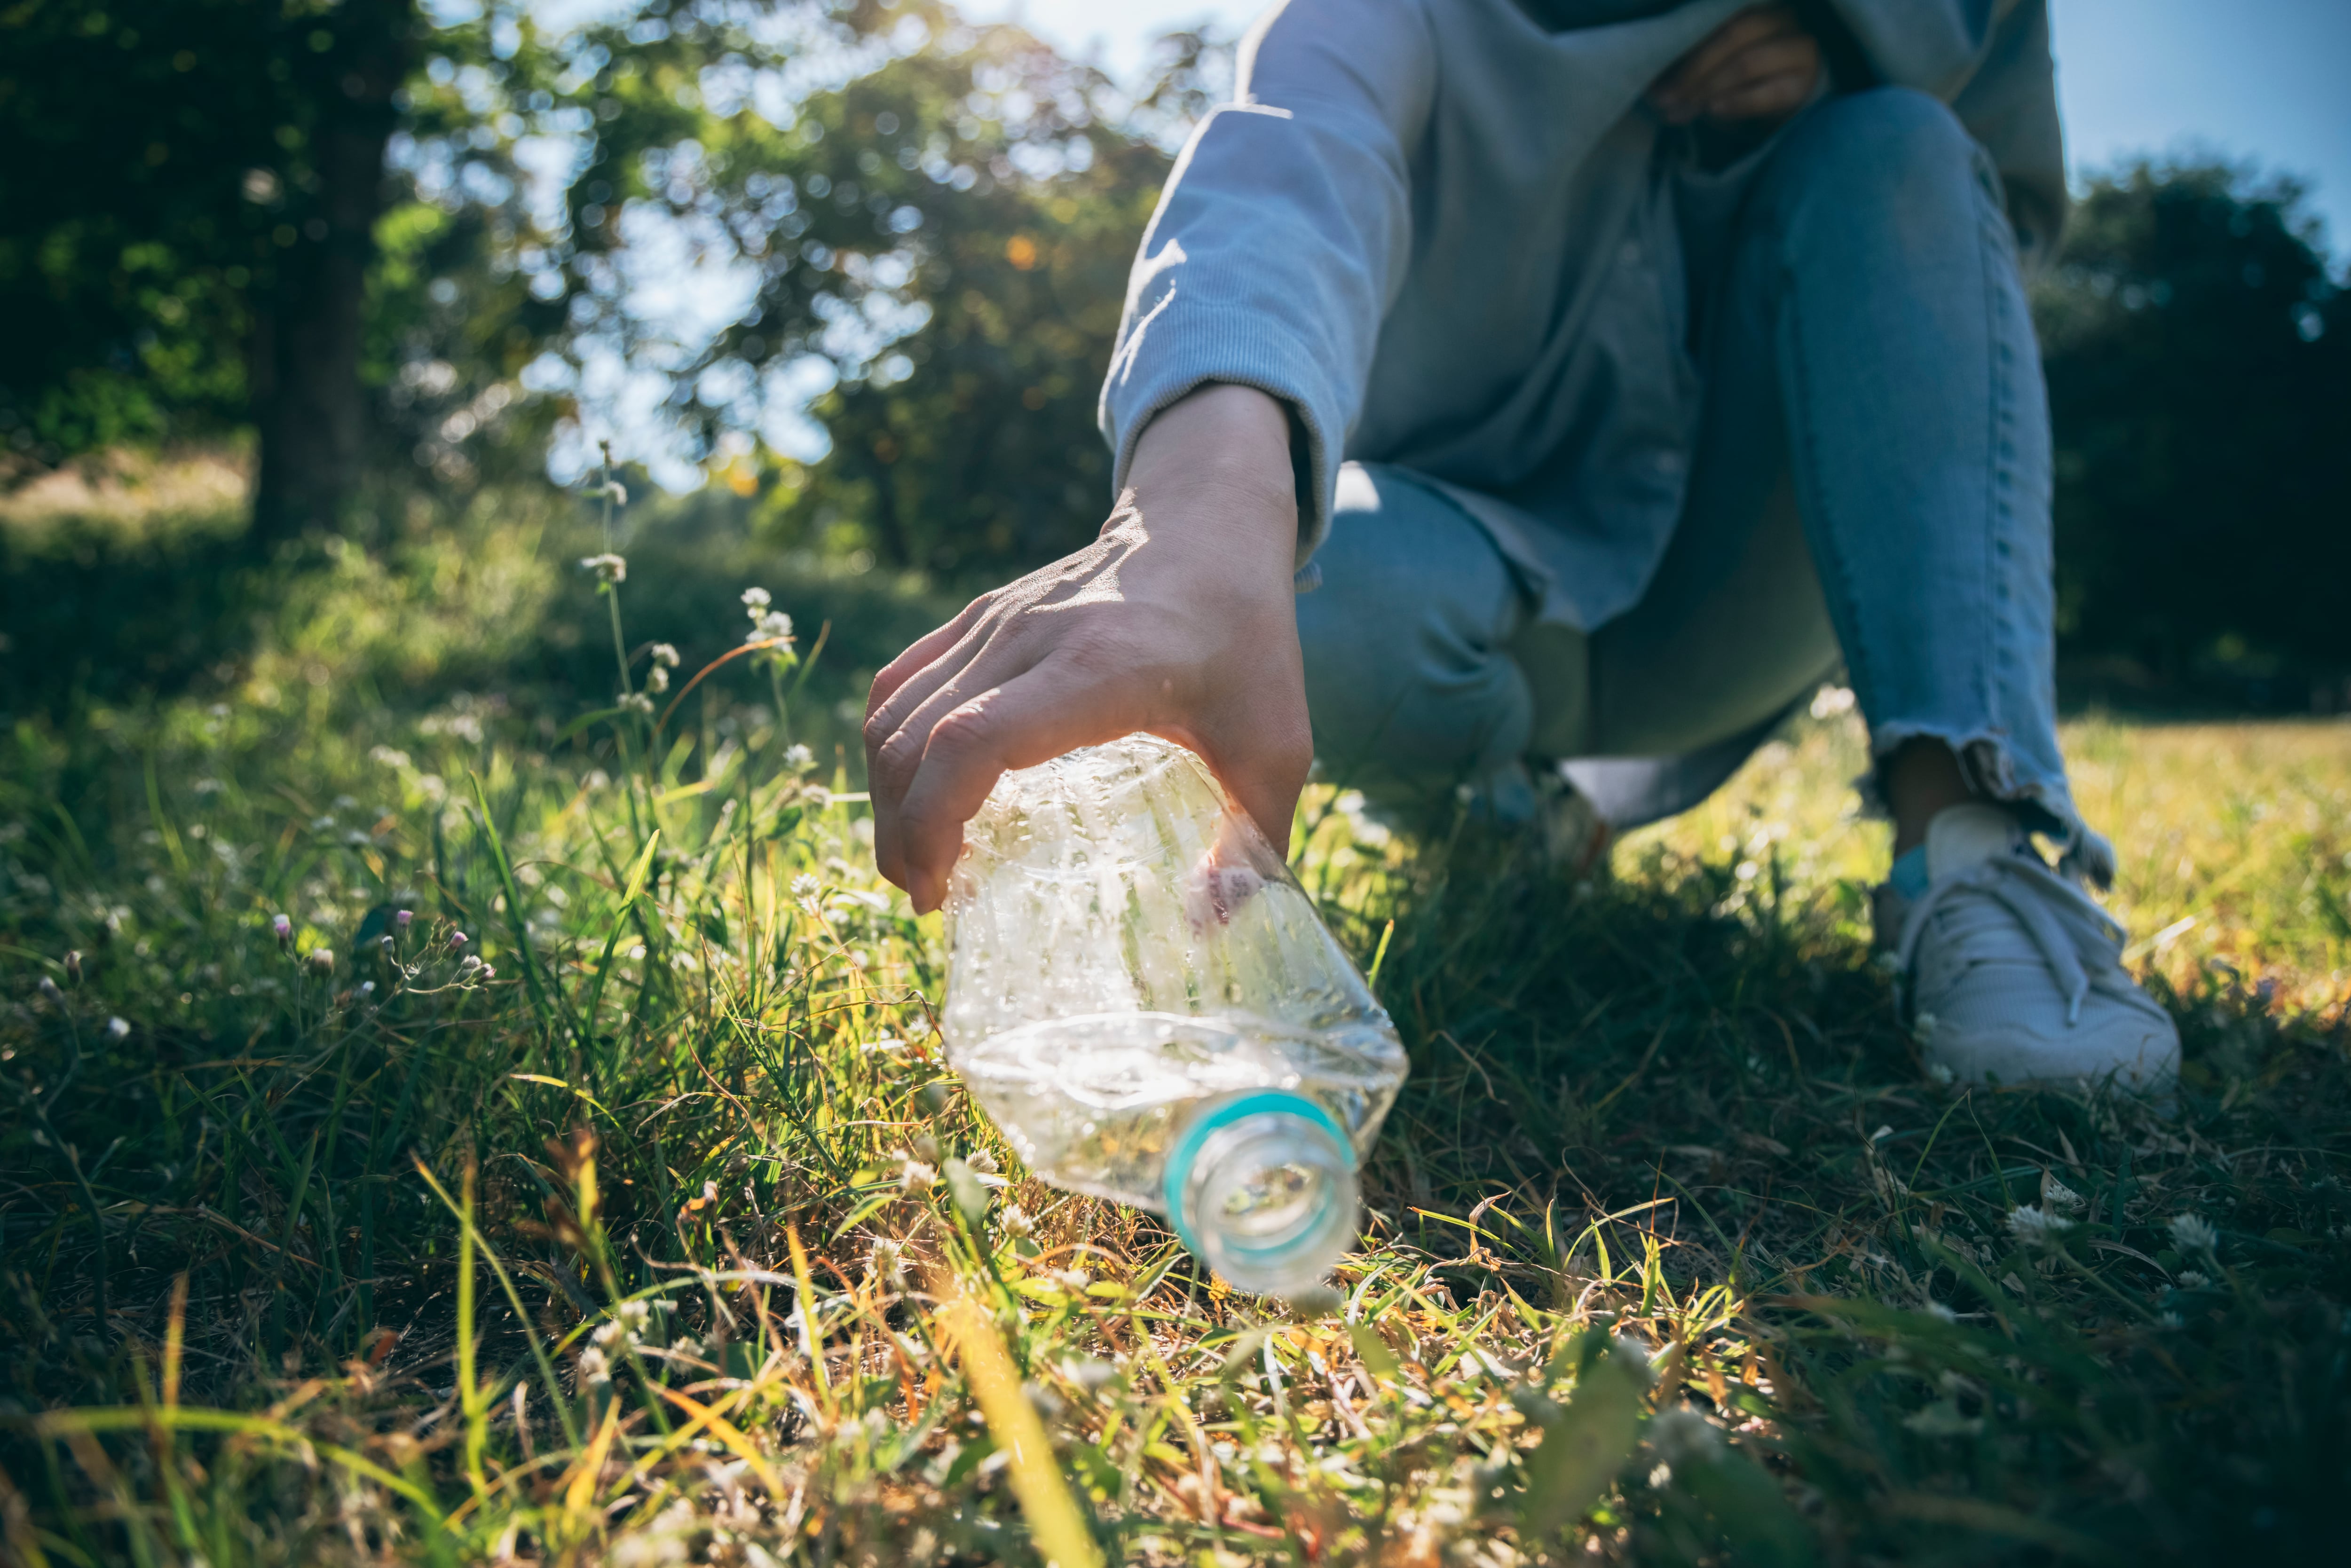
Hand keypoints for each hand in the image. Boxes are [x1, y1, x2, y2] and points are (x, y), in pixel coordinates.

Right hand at [862, 384, 1312, 912]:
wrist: (1210, 525)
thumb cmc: (1247, 642)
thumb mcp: (1277, 746)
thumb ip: (1254, 845)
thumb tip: (1211, 928)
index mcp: (1098, 667)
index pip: (973, 739)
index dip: (933, 820)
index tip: (940, 889)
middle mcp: (1031, 636)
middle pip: (915, 736)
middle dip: (900, 831)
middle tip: (925, 897)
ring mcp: (997, 619)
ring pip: (894, 710)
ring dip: (886, 794)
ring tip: (913, 862)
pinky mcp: (980, 615)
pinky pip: (900, 682)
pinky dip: (890, 745)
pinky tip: (911, 799)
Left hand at [1649, 4, 1820, 126]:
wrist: (1784, 104)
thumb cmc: (1742, 79)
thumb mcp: (1712, 63)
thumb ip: (1688, 61)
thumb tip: (1651, 82)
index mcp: (1757, 4)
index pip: (1718, 13)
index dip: (1684, 38)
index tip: (1654, 70)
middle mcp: (1783, 17)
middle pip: (1734, 34)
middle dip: (1692, 69)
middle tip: (1663, 98)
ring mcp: (1799, 48)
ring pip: (1747, 62)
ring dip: (1707, 89)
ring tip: (1679, 111)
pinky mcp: (1804, 84)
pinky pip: (1768, 93)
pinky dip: (1736, 103)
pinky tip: (1712, 111)